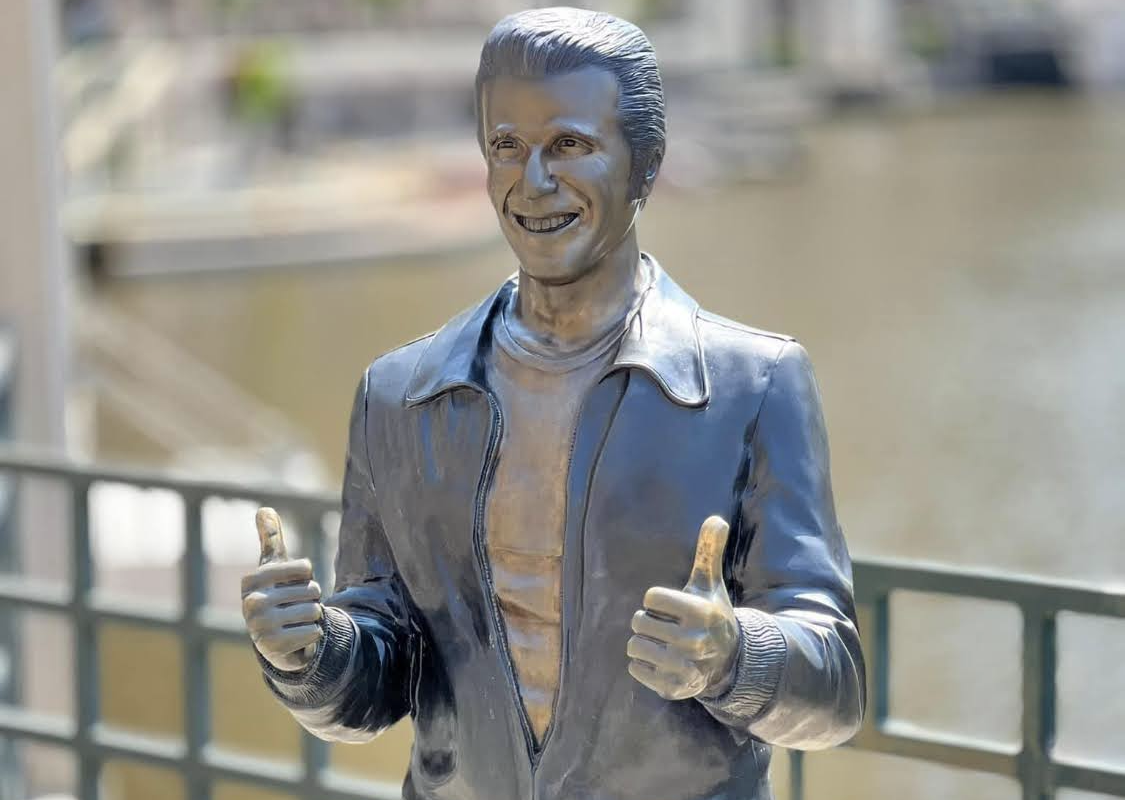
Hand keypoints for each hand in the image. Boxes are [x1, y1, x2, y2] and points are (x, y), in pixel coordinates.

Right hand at [240, 507, 323, 671]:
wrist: (276, 639)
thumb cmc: (278, 595)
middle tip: (295, 606)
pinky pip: (315, 631)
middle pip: (312, 590)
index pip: (304, 567)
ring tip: (296, 620)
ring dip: (314, 616)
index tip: (292, 583)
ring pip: (315, 611)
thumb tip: (264, 509)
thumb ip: (271, 539)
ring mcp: (259, 627)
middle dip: (312, 598)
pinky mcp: (274, 648)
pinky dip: (313, 633)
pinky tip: (298, 636)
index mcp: (251, 581)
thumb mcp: (274, 567)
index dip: (307, 575)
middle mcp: (250, 603)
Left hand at [627, 515, 739, 700]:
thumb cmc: (709, 614)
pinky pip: (635, 669)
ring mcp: (684, 667)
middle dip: (649, 621)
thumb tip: (717, 518)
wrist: (727, 661)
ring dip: (643, 643)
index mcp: (701, 612)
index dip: (658, 600)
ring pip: (634, 646)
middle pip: (639, 621)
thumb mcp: (709, 583)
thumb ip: (709, 550)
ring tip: (663, 644)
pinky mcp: (673, 687)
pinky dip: (642, 664)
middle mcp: (694, 641)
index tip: (674, 608)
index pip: (650, 597)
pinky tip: (661, 662)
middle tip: (668, 627)